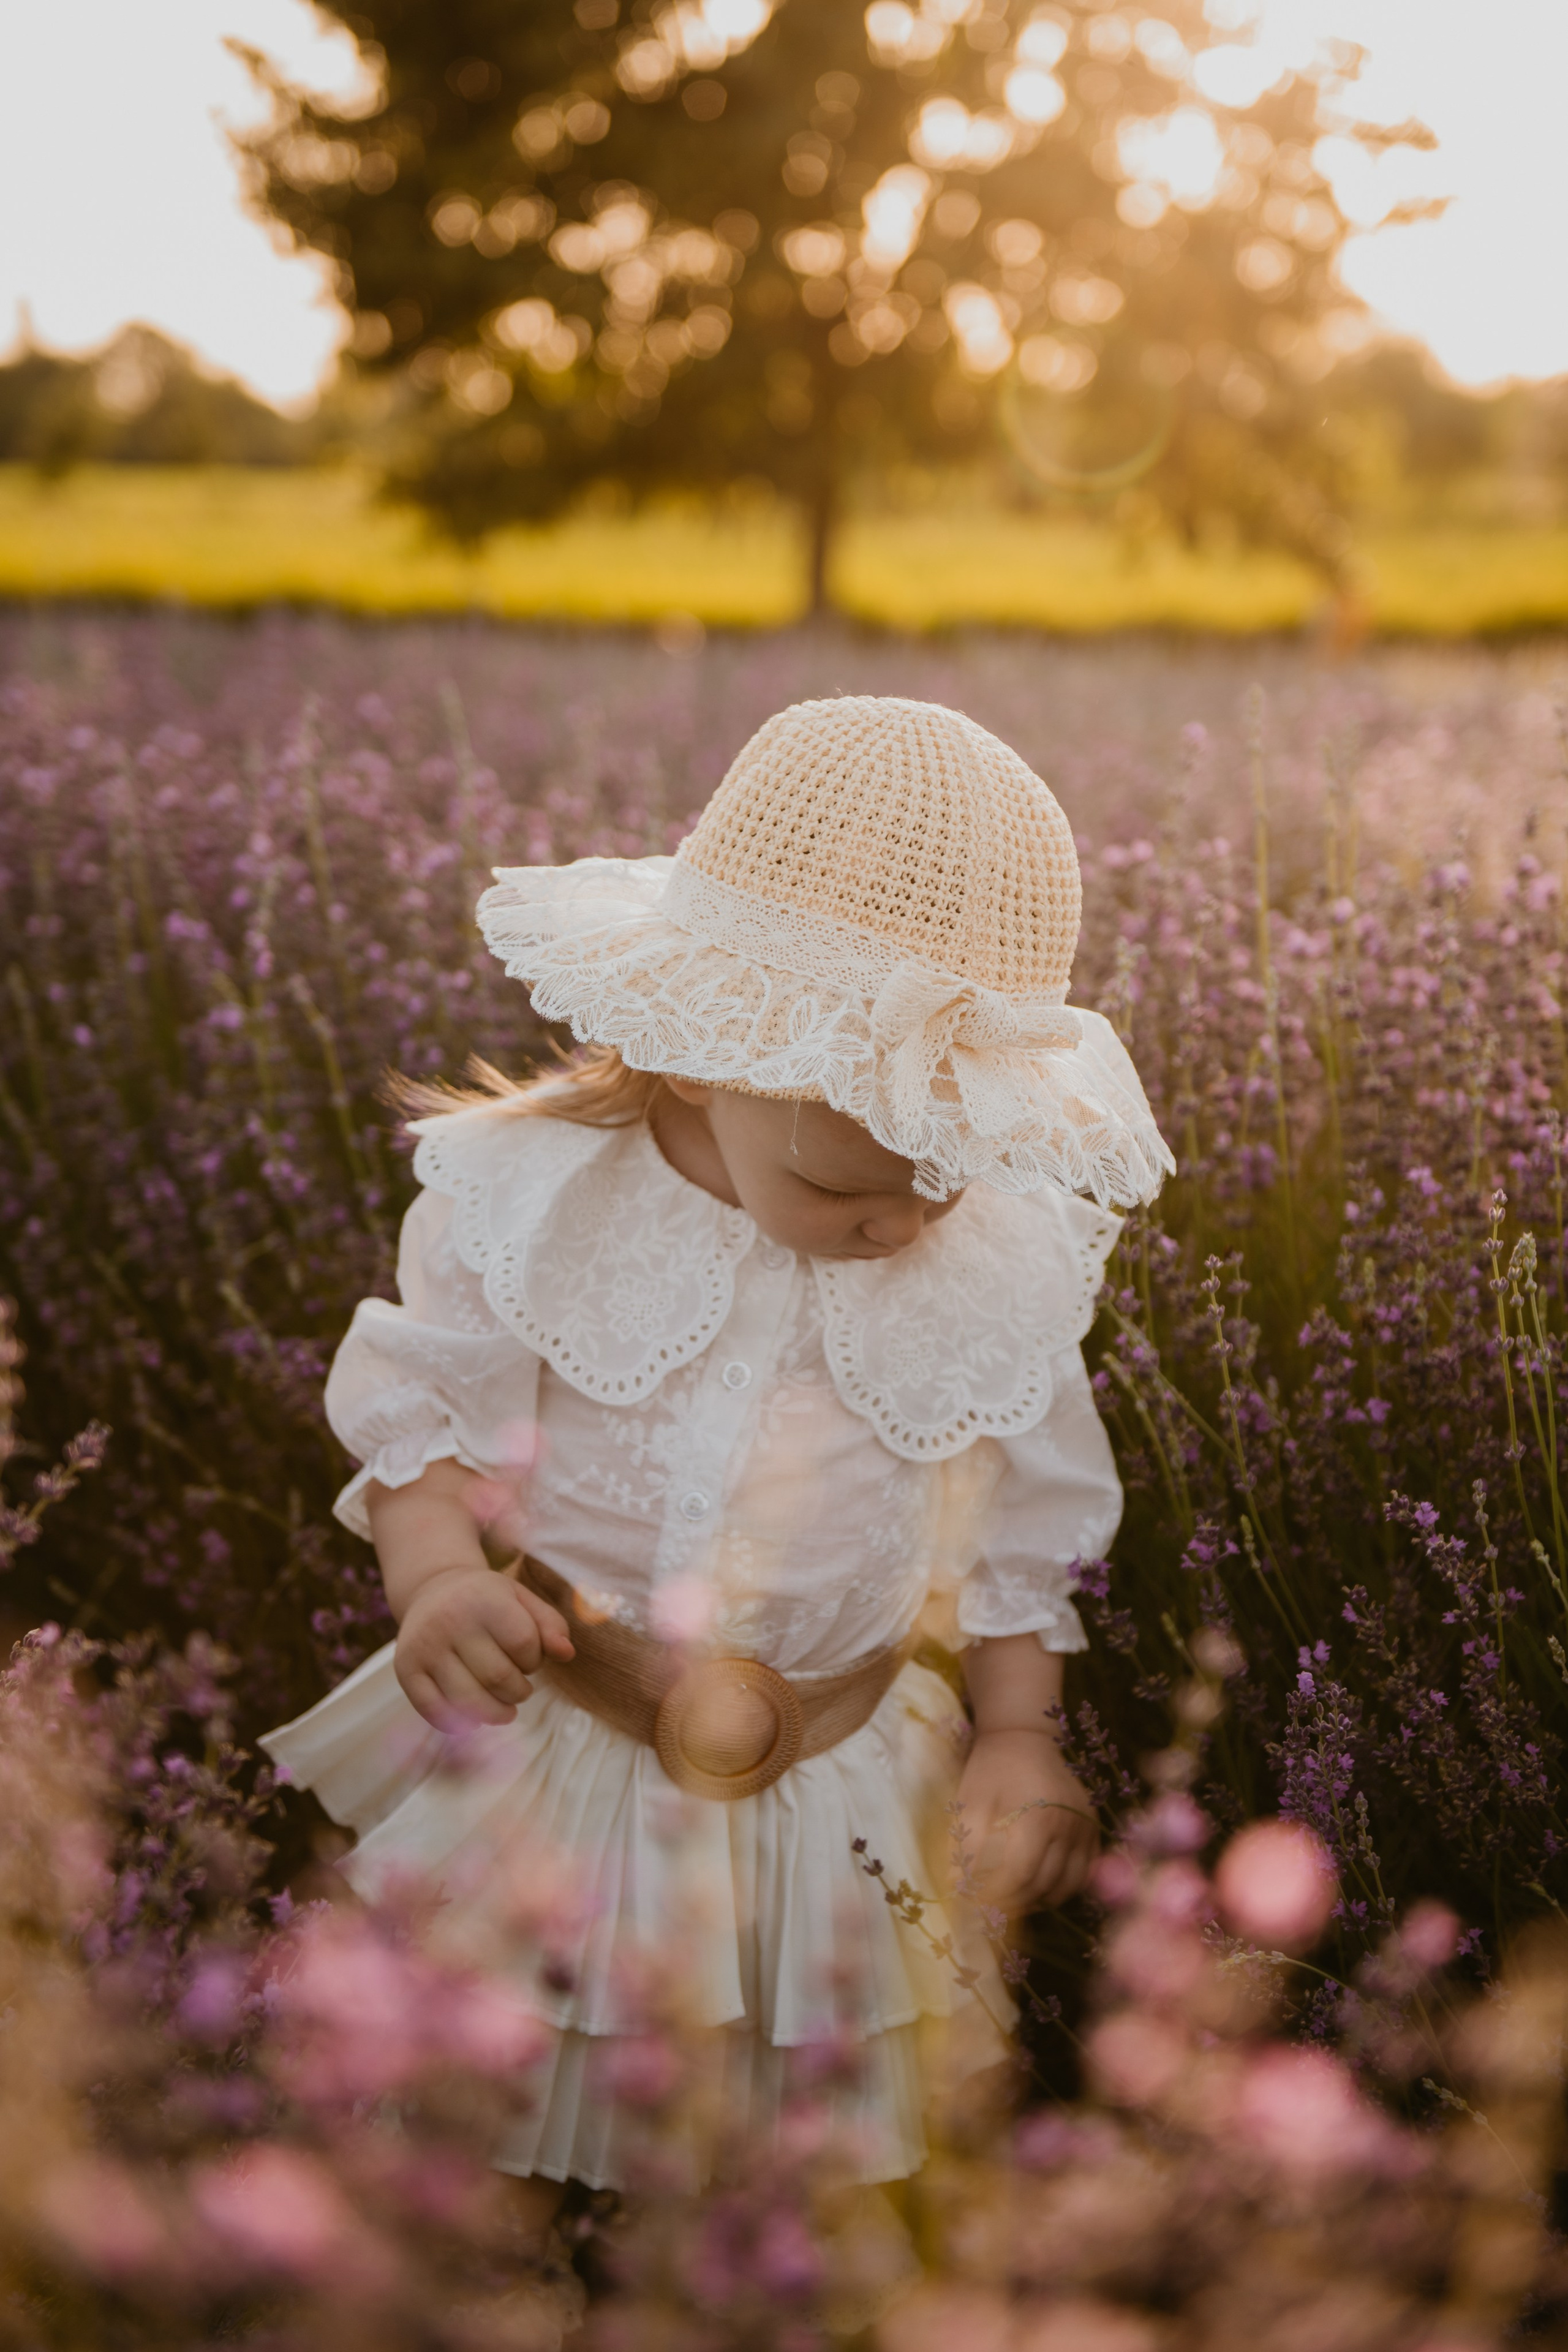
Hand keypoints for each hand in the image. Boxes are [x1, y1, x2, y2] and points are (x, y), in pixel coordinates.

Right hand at [394, 1566, 574, 1732]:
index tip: (528, 1658)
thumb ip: (550, 1624)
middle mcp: (449, 1620)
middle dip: (519, 1692)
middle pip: (498, 1678)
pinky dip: (460, 1724)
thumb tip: (567, 1654)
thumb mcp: (521, 1599)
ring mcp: (424, 1647)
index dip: (534, 1660)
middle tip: (519, 1688)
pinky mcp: (406, 1670)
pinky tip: (475, 1718)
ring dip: (496, 1713)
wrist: (432, 1590)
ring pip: (468, 1701)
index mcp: (483, 1598)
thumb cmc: (486, 1600)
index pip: (524, 1644)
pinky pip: (435, 1712)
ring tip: (505, 1709)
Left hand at [953, 1728, 1098, 1913]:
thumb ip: (966, 1845)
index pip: (1020, 1874)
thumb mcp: (971, 1801)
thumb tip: (958, 1886)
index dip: (996, 1895)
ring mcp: (1085, 1827)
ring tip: (1013, 1895)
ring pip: (1066, 1886)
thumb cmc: (991, 1768)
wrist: (1024, 1736)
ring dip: (1038, 1899)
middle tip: (990, 1904)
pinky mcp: (1093, 1828)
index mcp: (1037, 1815)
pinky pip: (1083, 1874)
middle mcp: (1068, 1824)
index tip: (976, 1901)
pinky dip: (1062, 1887)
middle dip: (1013, 1901)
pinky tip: (1038, 1884)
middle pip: (1043, 1884)